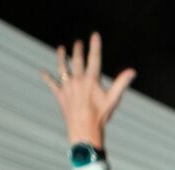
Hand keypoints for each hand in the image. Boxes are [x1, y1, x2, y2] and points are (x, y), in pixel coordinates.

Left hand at [38, 33, 135, 148]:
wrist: (85, 130)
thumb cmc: (101, 116)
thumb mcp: (113, 99)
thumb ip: (121, 83)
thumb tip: (132, 72)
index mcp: (91, 80)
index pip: (94, 58)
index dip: (95, 46)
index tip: (94, 35)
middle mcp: (78, 80)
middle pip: (77, 60)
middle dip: (77, 50)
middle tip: (78, 43)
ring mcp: (67, 87)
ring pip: (62, 68)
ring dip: (61, 57)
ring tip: (61, 49)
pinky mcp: (60, 95)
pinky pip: (51, 84)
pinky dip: (47, 78)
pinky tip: (42, 72)